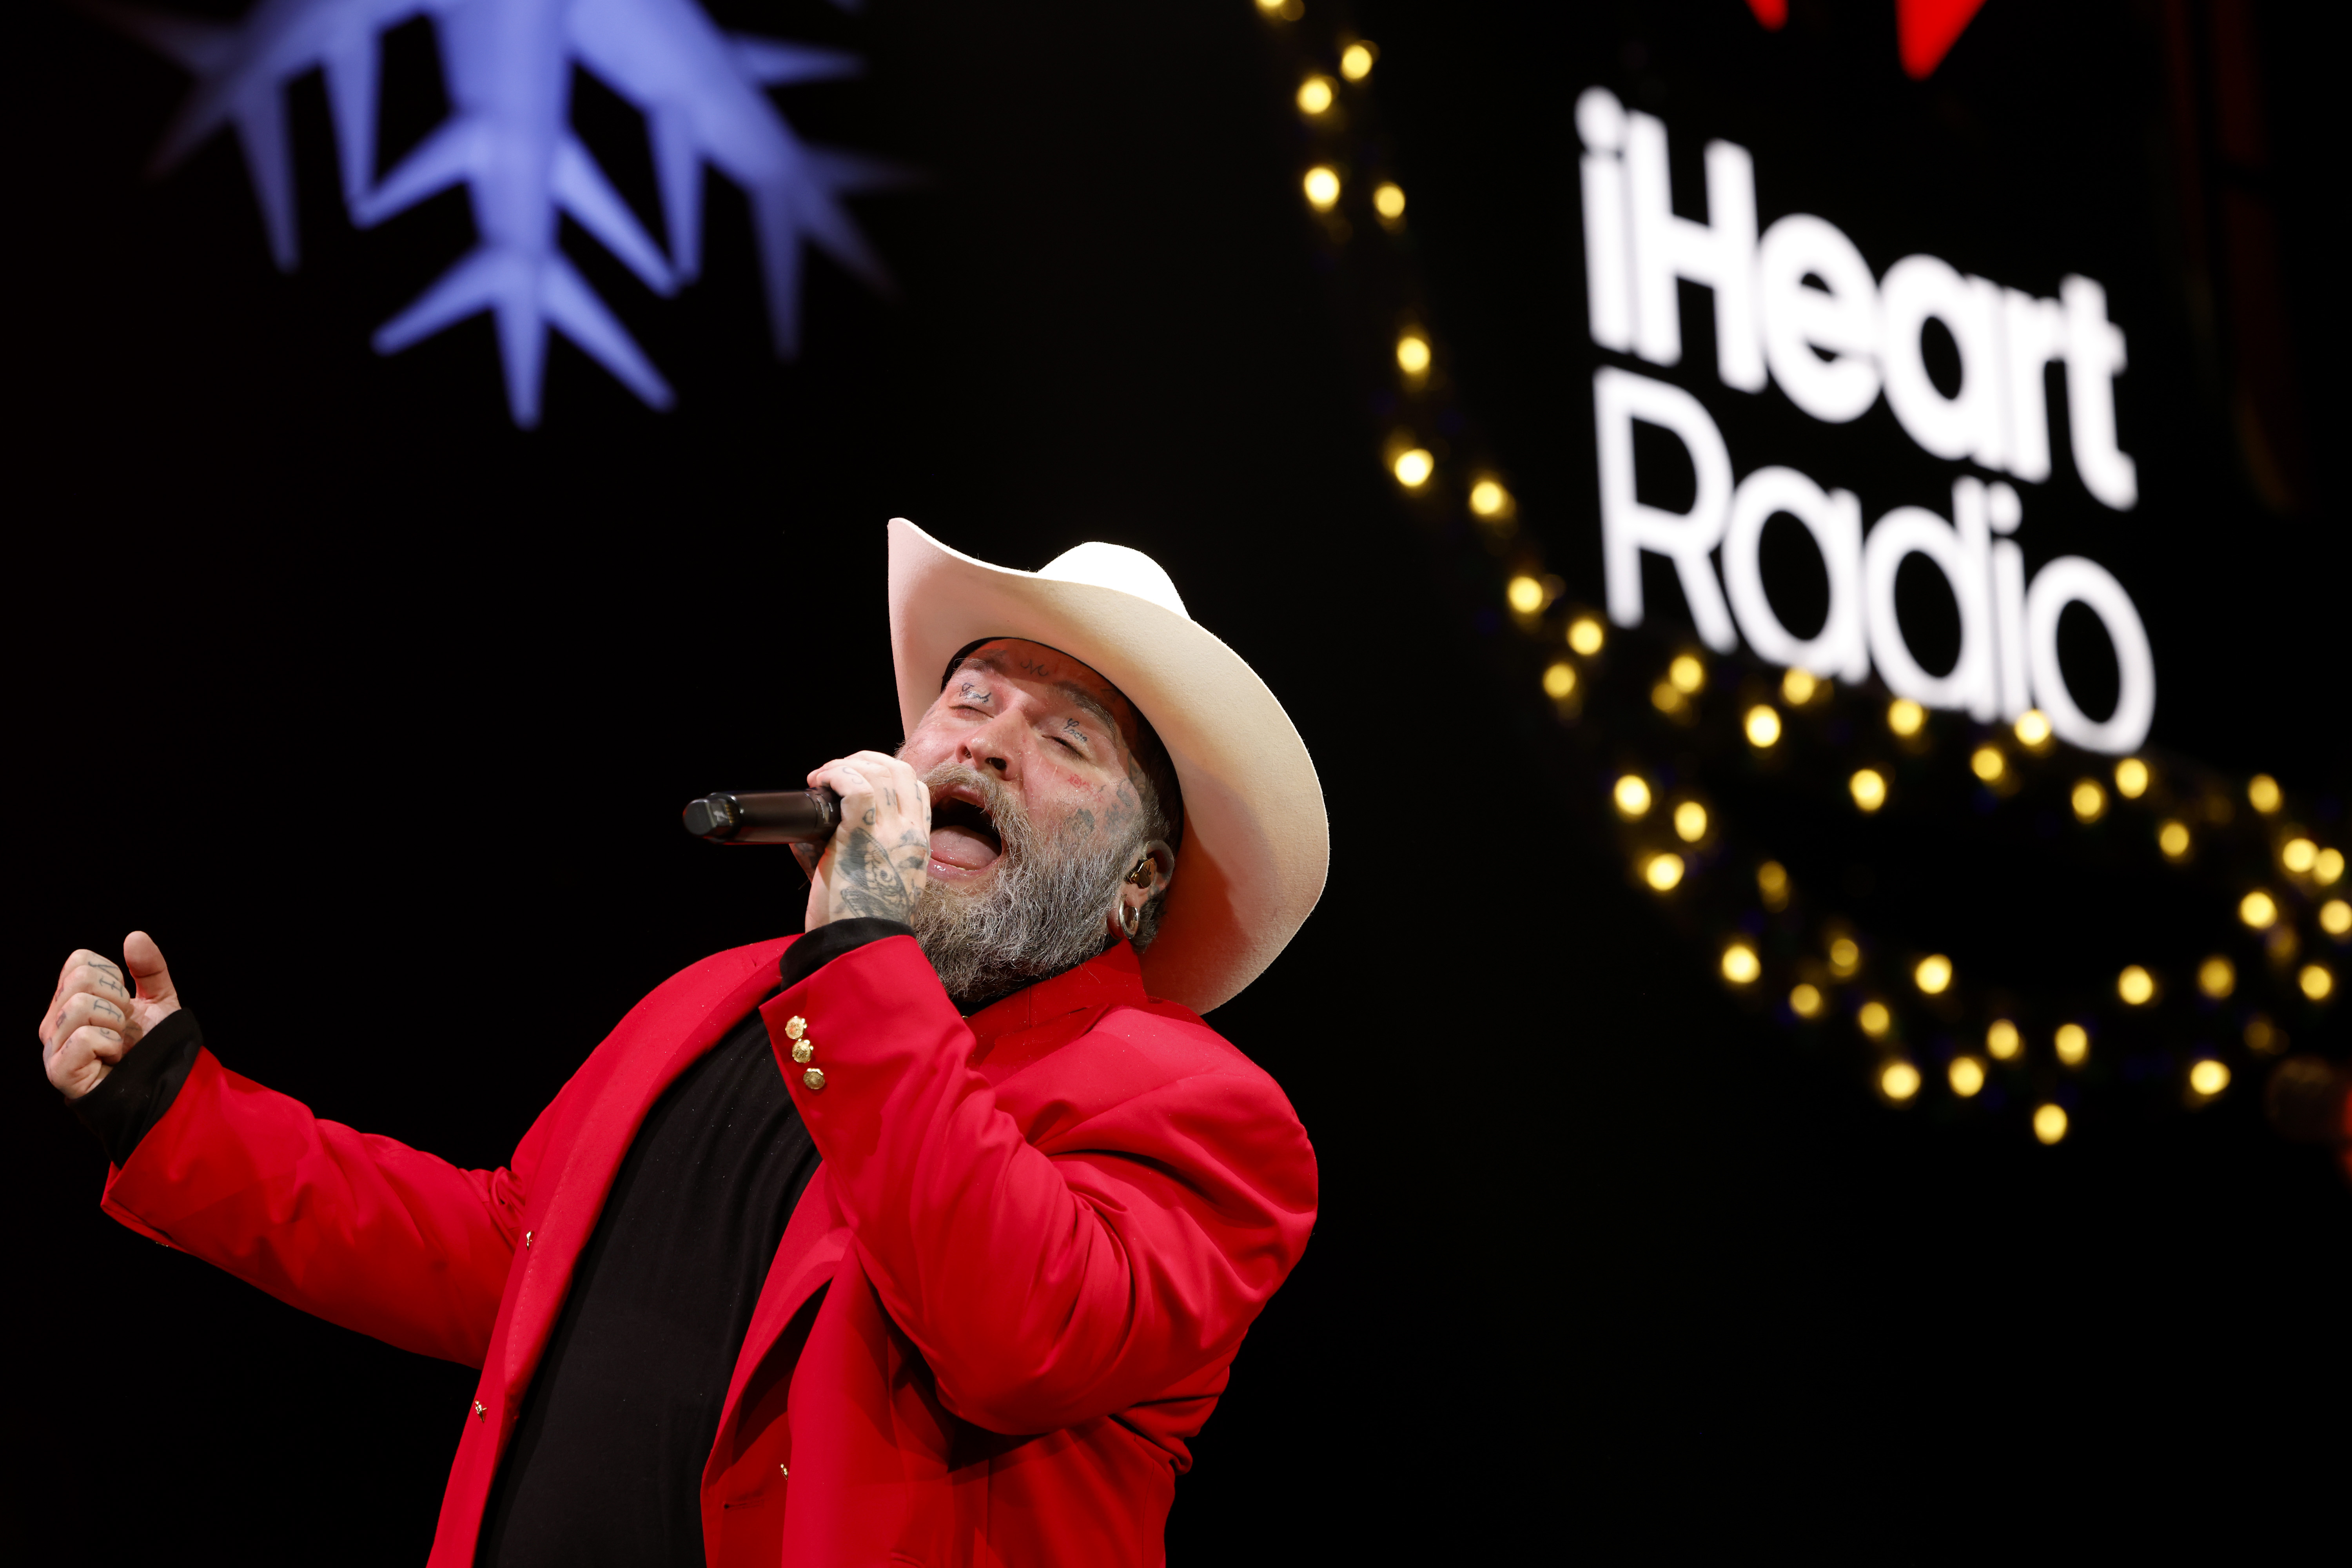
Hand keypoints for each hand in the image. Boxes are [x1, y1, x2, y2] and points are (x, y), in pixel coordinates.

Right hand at [42, 932, 180, 1100]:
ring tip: (119, 1043)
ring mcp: (54, 1046)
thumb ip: (150, 969)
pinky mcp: (59, 1070)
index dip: (113, 976)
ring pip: (80, 1005)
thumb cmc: (151, 1047)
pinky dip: (110, 1046)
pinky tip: (113, 1059)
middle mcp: (55, 1021)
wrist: (160, 1087)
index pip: (79, 961)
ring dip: (115, 1023)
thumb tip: (134, 936)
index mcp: (72, 1000)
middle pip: (80, 979)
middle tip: (123, 1025)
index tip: (124, 1002)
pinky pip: (84, 1038)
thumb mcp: (159, 1001)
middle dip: (117, 999)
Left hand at [798, 750, 931, 930]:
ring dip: (845, 765)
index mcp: (917, 845)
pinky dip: (835, 775)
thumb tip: (816, 833)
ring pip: (878, 770)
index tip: (859, 778)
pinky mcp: (861, 832)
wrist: (857, 942)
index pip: (917, 789)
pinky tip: (819, 782)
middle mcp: (910, 832)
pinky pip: (855, 784)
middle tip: (836, 771)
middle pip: (899, 770)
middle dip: (865, 760)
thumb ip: (861, 853)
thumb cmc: (859, 919)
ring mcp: (890, 830)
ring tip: (823, 777)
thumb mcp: (877, 882)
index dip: (887, 774)